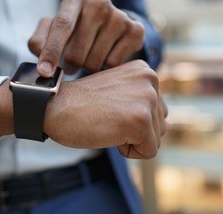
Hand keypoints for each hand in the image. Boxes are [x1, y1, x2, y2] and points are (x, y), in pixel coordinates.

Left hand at [28, 0, 144, 76]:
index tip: (45, 73)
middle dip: (69, 66)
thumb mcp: (52, 29)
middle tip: (70, 65)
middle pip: (77, 52)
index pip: (62, 25)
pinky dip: (105, 68)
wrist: (109, 23)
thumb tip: (41, 60)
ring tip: (88, 57)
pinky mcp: (135, 31)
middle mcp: (100, 3)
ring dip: (87, 68)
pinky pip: (113, 65)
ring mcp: (120, 16)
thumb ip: (39, 41)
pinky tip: (104, 56)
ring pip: (95, 62)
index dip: (51, 51)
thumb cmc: (74, 28)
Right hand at [44, 60, 167, 158]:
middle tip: (107, 116)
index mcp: (145, 71)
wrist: (53, 106)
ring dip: (131, 140)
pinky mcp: (141, 120)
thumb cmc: (82, 103)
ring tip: (108, 122)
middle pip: (160, 125)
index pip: (157, 110)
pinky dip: (128, 152)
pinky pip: (148, 152)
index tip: (109, 109)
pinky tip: (109, 133)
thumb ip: (145, 106)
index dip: (132, 119)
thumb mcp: (118, 95)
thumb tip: (169, 127)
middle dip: (135, 131)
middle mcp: (151, 79)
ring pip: (155, 139)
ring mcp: (147, 98)